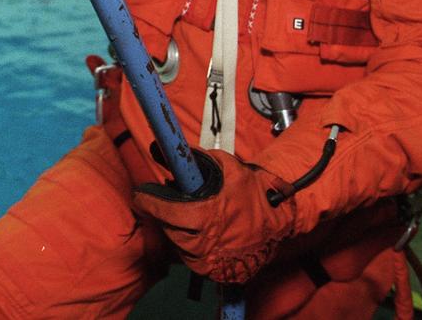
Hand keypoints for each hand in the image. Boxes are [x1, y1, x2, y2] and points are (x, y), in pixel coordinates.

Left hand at [132, 148, 296, 283]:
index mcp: (206, 216)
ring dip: (178, 229)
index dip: (149, 202)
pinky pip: (190, 256)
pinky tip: (201, 231)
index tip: (141, 194)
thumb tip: (163, 149)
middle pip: (169, 228)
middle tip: (172, 201)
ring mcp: (208, 260)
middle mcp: (204, 242)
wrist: (280, 221)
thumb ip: (197, 159)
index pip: (166, 212)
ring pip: (178, 243)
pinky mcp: (212, 271)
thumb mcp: (228, 166)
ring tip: (192, 215)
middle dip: (166, 213)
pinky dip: (191, 244)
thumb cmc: (253, 191)